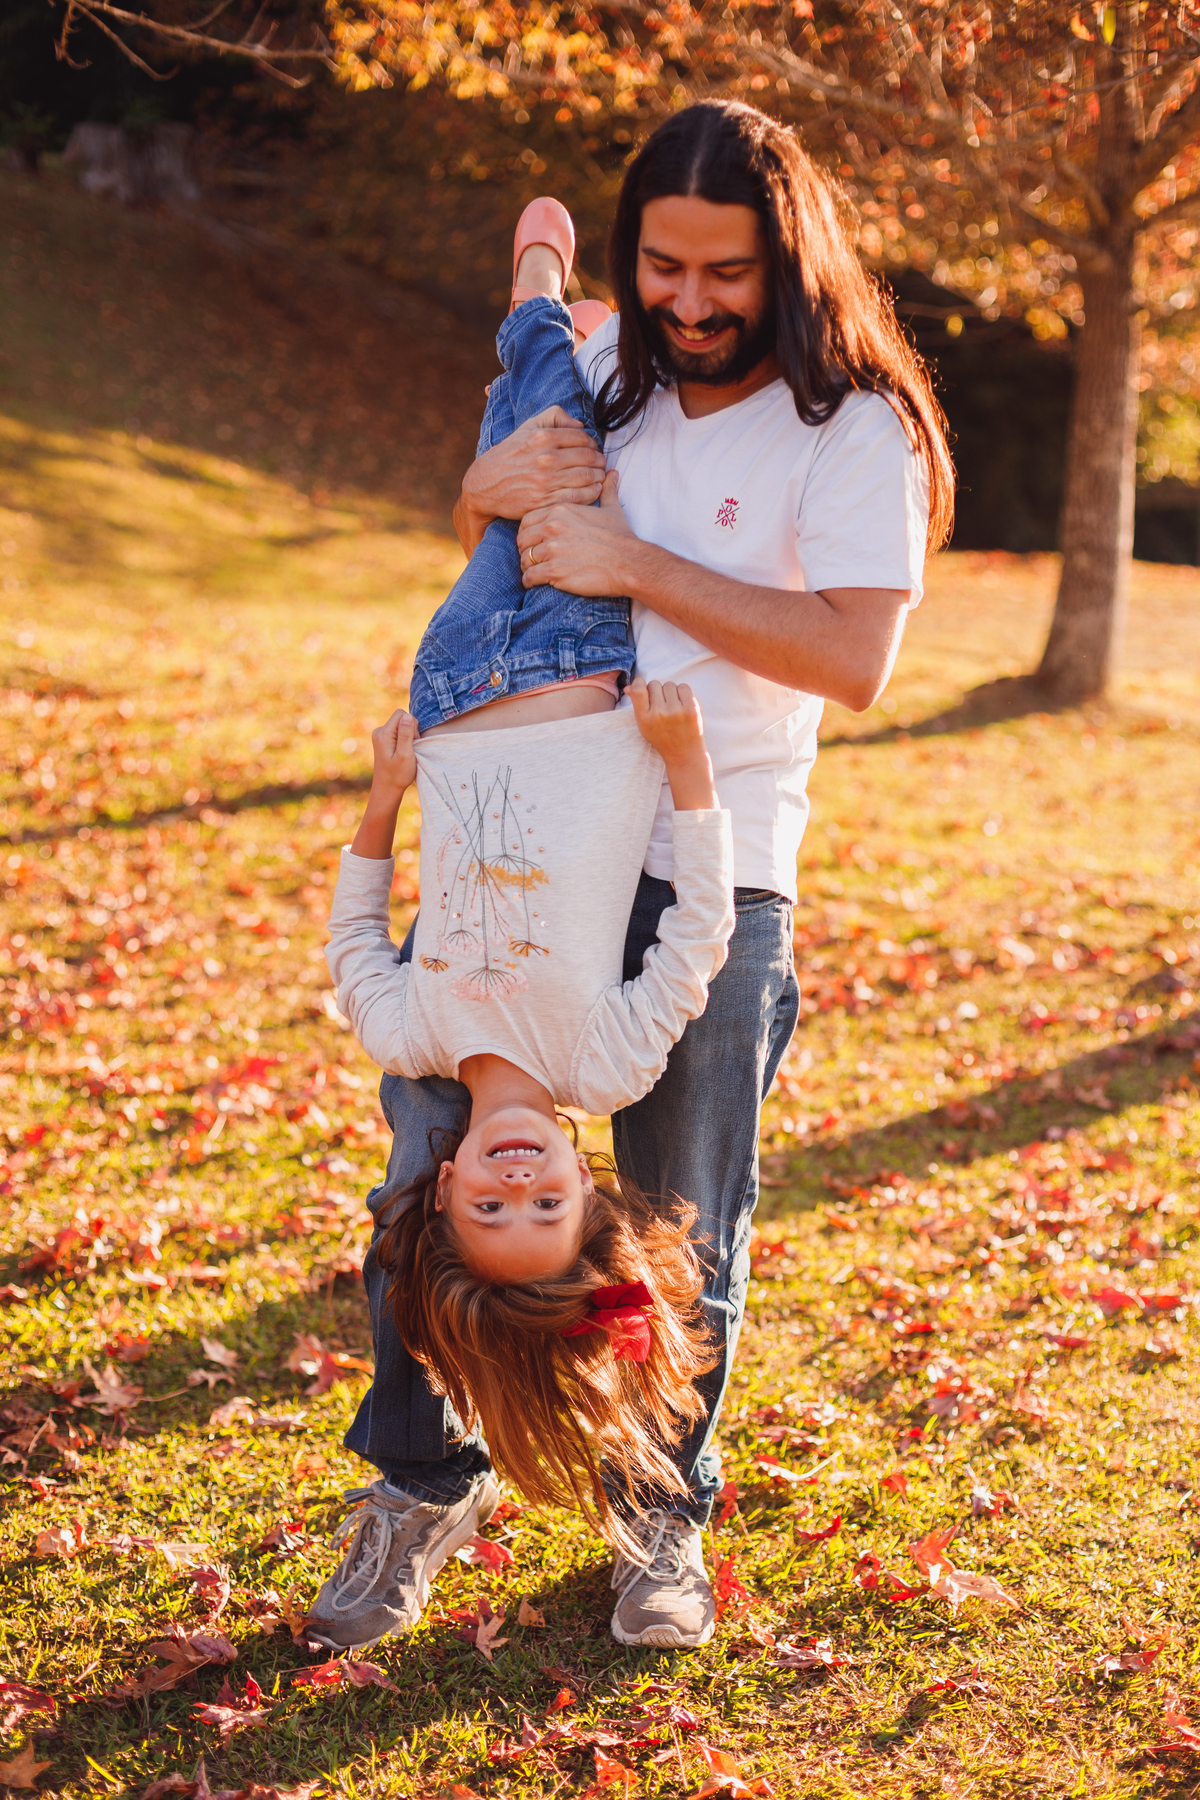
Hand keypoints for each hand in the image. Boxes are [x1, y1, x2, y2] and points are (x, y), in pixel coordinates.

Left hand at [369, 709, 417, 801]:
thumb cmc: (398, 775)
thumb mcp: (405, 755)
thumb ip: (406, 734)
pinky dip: (404, 739)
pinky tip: (403, 752)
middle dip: (410, 730)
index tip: (412, 742)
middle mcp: (379, 732)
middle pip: (401, 718)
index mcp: (383, 733)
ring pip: (401, 725)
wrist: (387, 789)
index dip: (411, 725)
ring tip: (407, 752)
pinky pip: (398, 732)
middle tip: (410, 749)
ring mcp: (380, 736)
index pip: (402, 714)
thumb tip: (407, 716)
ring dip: (408, 736)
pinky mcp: (384, 740)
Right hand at [458, 405, 606, 552]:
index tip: (594, 448)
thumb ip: (554, 416)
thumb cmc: (510, 455)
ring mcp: (546, 481)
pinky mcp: (545, 501)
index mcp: (542, 437)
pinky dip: (592, 493)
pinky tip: (595, 490)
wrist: (485, 485)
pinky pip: (578, 497)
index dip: (593, 443)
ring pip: (586, 477)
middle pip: (588, 457)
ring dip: (599, 476)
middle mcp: (546, 458)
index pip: (582, 437)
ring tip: (600, 475)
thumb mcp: (527, 427)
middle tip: (601, 463)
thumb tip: (579, 424)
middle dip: (599, 460)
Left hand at [517, 469, 635, 595]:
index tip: (534, 540)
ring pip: (524, 558)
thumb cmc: (621, 537)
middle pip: (522, 538)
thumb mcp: (612, 509)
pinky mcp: (554, 571)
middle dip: (525, 549)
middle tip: (532, 557)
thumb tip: (612, 473)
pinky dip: (529, 581)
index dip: (528, 531)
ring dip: (527, 566)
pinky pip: (529, 576)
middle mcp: (553, 527)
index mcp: (561, 511)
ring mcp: (552, 550)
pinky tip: (535, 582)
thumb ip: (607, 490)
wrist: (629, 562)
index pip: (528, 520)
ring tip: (533, 571)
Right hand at [628, 678, 717, 810]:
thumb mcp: (644, 725)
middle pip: (655, 684)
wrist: (684, 754)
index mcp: (644, 718)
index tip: (642, 682)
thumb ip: (637, 705)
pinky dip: (683, 692)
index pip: (638, 689)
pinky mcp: (691, 709)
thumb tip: (628, 686)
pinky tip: (682, 703)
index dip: (639, 681)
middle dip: (657, 690)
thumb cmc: (662, 738)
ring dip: (671, 691)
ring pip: (669, 684)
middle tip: (662, 703)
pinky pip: (684, 687)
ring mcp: (676, 711)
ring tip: (673, 705)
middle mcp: (659, 714)